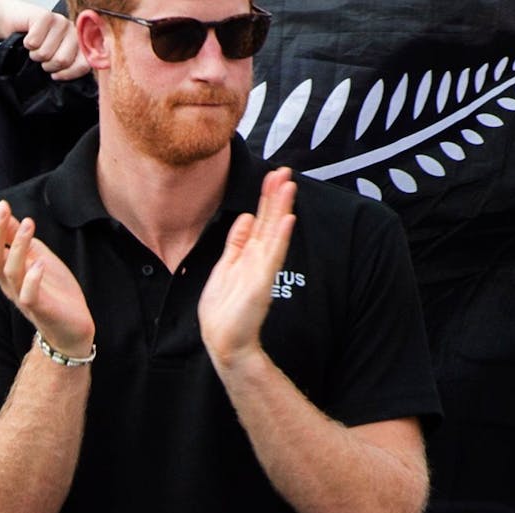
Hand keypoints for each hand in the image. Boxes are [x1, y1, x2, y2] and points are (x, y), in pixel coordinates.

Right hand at [0, 200, 93, 357]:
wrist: (72, 327)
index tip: (1, 205)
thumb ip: (19, 239)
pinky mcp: (41, 308)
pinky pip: (29, 294)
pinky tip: (39, 263)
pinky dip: (32, 278)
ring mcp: (23, 296)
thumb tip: (5, 213)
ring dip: (17, 245)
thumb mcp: (36, 256)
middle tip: (3, 208)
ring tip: (29, 224)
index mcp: (5, 270)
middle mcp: (9, 283)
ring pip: (9, 271)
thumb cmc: (53, 291)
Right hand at [18, 6, 88, 80]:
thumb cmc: (37, 48)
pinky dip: (27, 44)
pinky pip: (34, 42)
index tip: (55, 75)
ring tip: (36, 47)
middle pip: (62, 60)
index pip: (83, 65)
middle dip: (47, 64)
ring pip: (45, 53)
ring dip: (35, 54)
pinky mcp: (46, 16)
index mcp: (80, 45)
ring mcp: (61, 22)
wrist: (15, 26)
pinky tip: (29, 37)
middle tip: (43, 57)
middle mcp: (74, 32)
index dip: (67, 74)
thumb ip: (67, 70)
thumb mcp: (53, 63)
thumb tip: (67, 83)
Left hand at [198, 168, 296, 370]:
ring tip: (289, 185)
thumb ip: (237, 242)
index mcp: (249, 253)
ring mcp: (262, 269)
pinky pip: (272, 256)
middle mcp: (258, 258)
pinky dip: (280, 237)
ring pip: (273, 232)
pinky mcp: (262, 283)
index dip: (266, 197)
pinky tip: (287, 220)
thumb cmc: (225, 308)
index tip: (273, 175)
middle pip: (269, 220)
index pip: (261, 219)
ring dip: (281, 209)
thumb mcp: (225, 266)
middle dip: (275, 196)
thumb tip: (246, 217)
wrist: (225, 339)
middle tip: (284, 170)